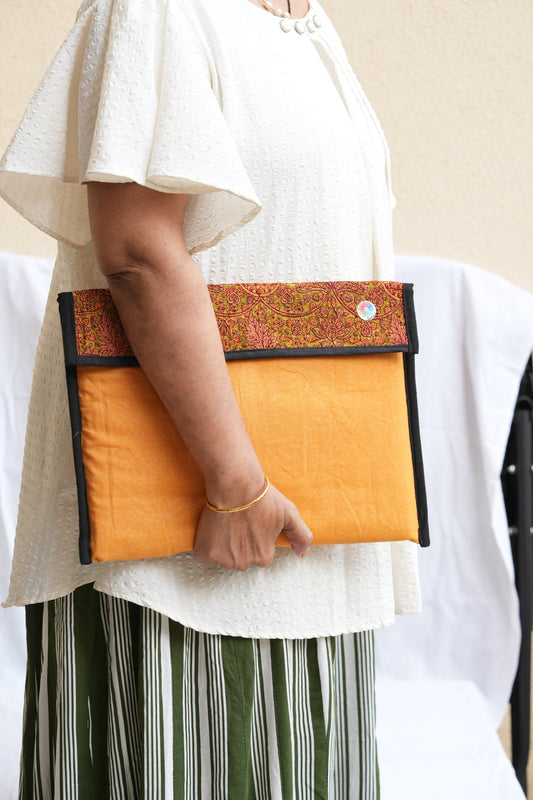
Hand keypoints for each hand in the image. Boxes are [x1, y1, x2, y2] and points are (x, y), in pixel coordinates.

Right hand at [193, 483, 312, 570]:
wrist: (235, 484)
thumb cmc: (262, 497)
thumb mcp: (289, 513)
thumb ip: (300, 536)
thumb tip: (302, 554)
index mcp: (264, 557)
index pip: (260, 554)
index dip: (255, 537)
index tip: (251, 523)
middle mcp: (244, 563)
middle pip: (241, 558)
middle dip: (239, 544)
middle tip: (238, 522)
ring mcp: (223, 559)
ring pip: (223, 557)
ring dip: (223, 545)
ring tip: (226, 523)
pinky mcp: (205, 553)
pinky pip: (204, 555)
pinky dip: (206, 545)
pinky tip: (214, 529)